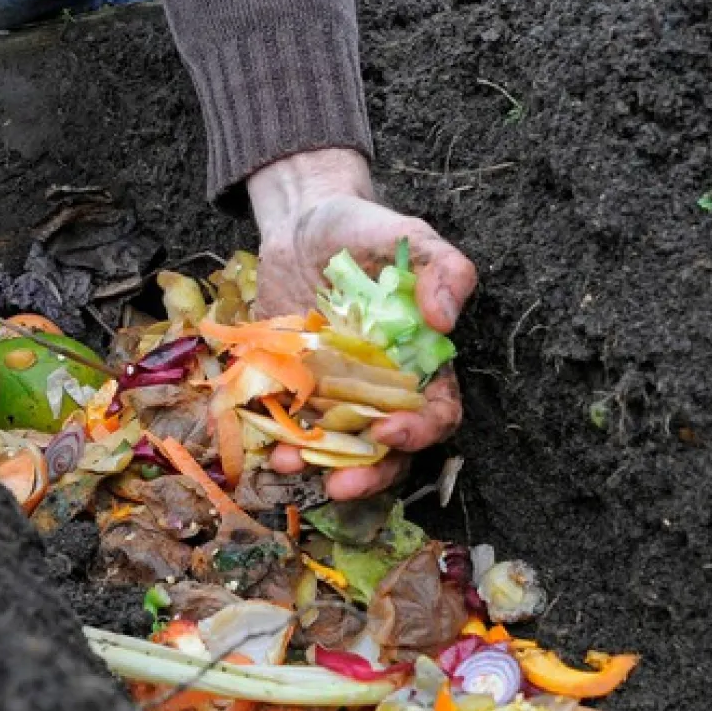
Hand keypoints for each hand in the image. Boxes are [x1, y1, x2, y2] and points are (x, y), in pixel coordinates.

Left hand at [246, 149, 474, 499]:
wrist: (300, 225)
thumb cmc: (361, 231)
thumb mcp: (405, 236)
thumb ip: (441, 268)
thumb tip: (444, 318)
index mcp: (420, 365)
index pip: (436, 413)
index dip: (420, 431)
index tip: (390, 430)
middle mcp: (382, 391)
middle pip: (388, 450)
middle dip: (368, 474)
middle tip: (340, 485)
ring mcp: (336, 397)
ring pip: (338, 449)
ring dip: (318, 466)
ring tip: (290, 464)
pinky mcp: (294, 392)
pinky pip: (291, 428)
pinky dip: (280, 442)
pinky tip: (266, 444)